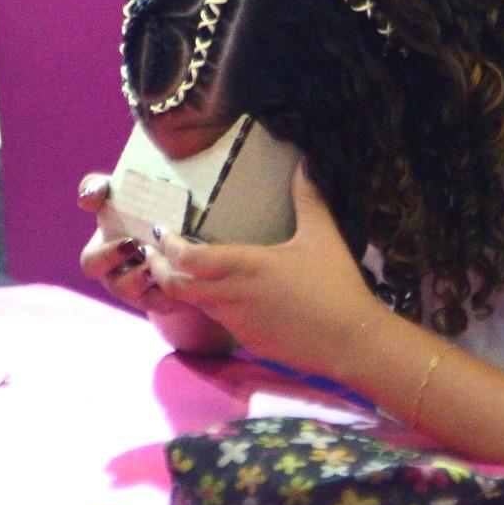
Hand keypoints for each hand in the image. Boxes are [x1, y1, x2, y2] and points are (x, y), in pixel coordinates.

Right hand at [77, 175, 233, 355]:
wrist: (177, 228)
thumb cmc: (137, 208)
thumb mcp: (117, 193)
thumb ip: (97, 187)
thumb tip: (87, 198)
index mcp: (102, 255)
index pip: (91, 263)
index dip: (107, 256)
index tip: (130, 241)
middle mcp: (118, 278)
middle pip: (118, 287)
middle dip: (134, 277)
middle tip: (155, 261)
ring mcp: (142, 293)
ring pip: (145, 301)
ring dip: (159, 288)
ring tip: (175, 271)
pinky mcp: (166, 301)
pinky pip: (170, 306)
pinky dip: (180, 296)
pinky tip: (194, 280)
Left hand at [145, 166, 391, 378]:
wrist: (350, 341)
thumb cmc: (336, 287)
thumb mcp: (324, 237)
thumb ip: (309, 199)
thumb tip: (305, 163)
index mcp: (244, 265)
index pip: (186, 257)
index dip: (166, 245)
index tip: (160, 232)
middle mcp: (231, 295)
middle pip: (176, 285)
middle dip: (158, 269)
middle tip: (153, 255)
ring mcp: (237, 322)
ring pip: (195, 304)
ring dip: (183, 288)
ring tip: (182, 272)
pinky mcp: (248, 341)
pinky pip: (220, 320)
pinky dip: (210, 306)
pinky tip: (223, 298)